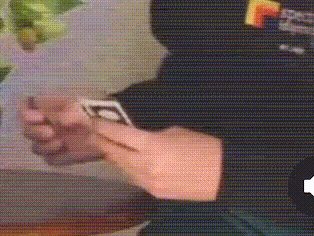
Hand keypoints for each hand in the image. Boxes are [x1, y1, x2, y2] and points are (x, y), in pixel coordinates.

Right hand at [19, 95, 103, 165]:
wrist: (117, 123)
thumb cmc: (94, 107)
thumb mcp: (74, 103)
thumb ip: (55, 108)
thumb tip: (37, 113)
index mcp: (48, 105)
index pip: (25, 107)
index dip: (26, 114)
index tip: (37, 118)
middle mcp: (48, 122)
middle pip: (26, 130)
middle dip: (35, 132)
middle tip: (50, 132)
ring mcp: (56, 139)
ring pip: (37, 147)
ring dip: (45, 146)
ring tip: (61, 143)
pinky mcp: (66, 154)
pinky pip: (51, 160)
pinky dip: (55, 157)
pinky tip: (65, 151)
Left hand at [88, 117, 221, 200]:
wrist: (224, 174)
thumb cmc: (202, 145)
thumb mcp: (174, 130)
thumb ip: (149, 133)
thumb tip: (133, 133)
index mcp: (152, 145)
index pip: (118, 135)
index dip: (102, 126)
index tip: (91, 119)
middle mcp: (146, 166)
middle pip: (114, 153)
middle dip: (100, 141)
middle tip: (89, 131)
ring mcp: (149, 182)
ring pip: (121, 168)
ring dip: (111, 155)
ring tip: (101, 144)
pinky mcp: (155, 193)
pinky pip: (133, 178)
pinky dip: (124, 167)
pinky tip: (121, 160)